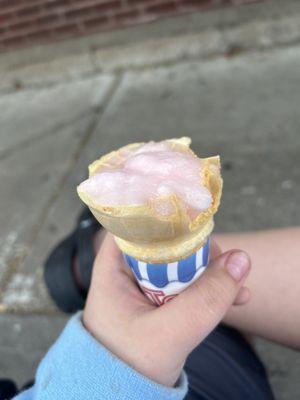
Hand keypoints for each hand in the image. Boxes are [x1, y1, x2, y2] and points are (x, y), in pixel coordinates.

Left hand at [83, 233, 250, 386]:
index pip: (137, 225)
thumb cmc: (126, 366)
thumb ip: (204, 301)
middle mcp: (129, 271)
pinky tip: (235, 297)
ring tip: (235, 286)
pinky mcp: (162, 301)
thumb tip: (240, 260)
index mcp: (113, 268)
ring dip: (211, 272)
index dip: (168, 221)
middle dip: (199, 251)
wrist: (120, 395)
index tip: (199, 228)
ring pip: (182, 264)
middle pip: (166, 242)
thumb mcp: (168, 334)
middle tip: (224, 264)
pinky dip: (210, 289)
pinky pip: (189, 286)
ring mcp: (147, 286)